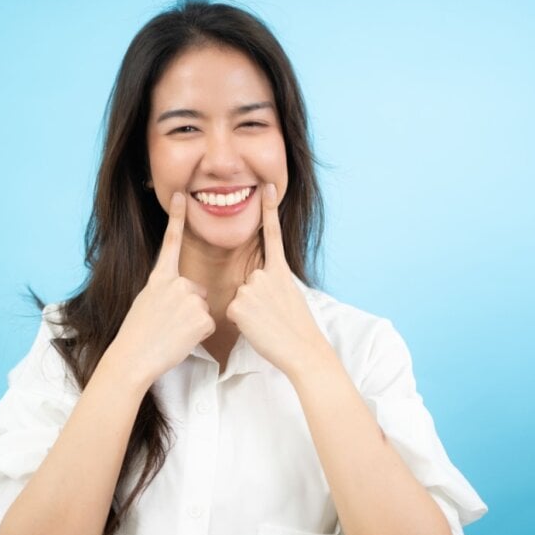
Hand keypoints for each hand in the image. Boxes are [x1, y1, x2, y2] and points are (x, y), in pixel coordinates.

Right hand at [110, 192, 215, 387]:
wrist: (133, 356)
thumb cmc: (137, 334)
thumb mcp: (147, 301)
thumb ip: (167, 290)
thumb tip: (189, 292)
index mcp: (159, 277)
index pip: (171, 241)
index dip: (176, 217)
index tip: (181, 195)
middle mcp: (176, 283)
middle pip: (198, 291)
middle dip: (190, 307)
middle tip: (168, 323)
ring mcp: (190, 299)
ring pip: (204, 309)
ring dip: (194, 323)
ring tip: (172, 332)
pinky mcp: (202, 317)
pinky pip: (209, 324)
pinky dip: (199, 335)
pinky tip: (181, 339)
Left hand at [225, 183, 328, 376]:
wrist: (303, 348)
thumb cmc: (297, 328)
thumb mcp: (290, 296)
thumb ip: (271, 284)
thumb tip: (254, 287)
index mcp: (280, 270)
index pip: (273, 235)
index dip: (270, 210)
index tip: (268, 185)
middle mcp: (264, 274)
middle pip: (247, 282)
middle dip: (254, 300)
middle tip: (273, 316)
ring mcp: (251, 288)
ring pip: (238, 298)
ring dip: (248, 313)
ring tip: (267, 323)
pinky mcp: (238, 304)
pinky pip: (231, 312)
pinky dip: (241, 323)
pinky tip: (257, 328)